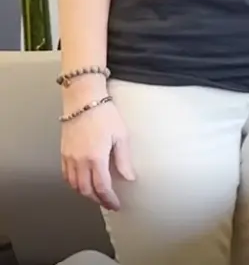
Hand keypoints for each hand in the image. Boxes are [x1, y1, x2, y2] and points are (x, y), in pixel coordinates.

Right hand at [60, 90, 134, 210]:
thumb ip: (123, 159)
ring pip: (74, 185)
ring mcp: (69, 158)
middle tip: (108, 203)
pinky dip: (74, 184)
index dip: (109, 199)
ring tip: (97, 196)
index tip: (116, 204)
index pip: (101, 187)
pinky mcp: (63, 153)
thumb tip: (129, 178)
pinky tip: (82, 184)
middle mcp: (79, 161)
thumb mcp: (121, 136)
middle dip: (97, 199)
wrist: (84, 101)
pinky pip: (66, 175)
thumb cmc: (105, 115)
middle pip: (86, 190)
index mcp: (96, 158)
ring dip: (85, 194)